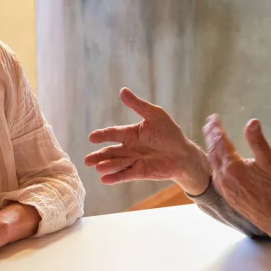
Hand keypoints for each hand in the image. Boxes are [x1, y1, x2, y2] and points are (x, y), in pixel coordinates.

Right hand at [85, 88, 210, 193]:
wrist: (183, 154)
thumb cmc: (170, 133)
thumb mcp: (155, 115)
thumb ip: (138, 105)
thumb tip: (122, 90)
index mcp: (130, 133)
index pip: (113, 134)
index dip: (102, 136)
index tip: (91, 138)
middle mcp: (129, 148)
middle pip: (110, 152)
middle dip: (99, 156)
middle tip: (87, 160)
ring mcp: (133, 161)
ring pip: (116, 163)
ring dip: (107, 166)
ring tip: (98, 168)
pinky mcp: (139, 172)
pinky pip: (125, 175)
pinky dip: (115, 177)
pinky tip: (105, 179)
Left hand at [204, 115, 270, 248]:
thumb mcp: (269, 162)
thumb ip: (258, 141)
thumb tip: (251, 122)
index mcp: (233, 166)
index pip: (220, 142)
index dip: (216, 129)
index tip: (213, 118)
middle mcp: (224, 177)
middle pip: (213, 152)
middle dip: (210, 137)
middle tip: (208, 125)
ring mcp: (224, 188)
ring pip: (213, 164)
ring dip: (211, 150)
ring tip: (211, 139)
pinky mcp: (227, 196)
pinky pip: (216, 176)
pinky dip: (214, 164)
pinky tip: (217, 163)